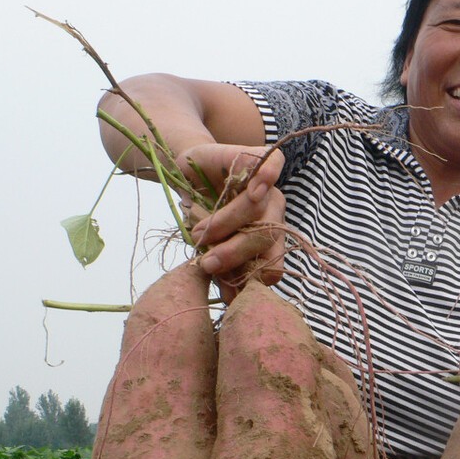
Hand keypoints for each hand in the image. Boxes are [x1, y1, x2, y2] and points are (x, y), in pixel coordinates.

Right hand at [180, 144, 287, 297]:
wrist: (186, 171)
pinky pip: (272, 165)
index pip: (273, 264)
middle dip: (237, 254)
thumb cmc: (201, 213)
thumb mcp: (210, 246)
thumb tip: (232, 300)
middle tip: (210, 264)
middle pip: (267, 237)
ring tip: (201, 233)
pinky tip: (255, 187)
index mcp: (267, 237)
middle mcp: (273, 212)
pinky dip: (267, 177)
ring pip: (259, 209)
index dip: (251, 278)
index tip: (225, 288)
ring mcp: (268, 185)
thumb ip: (224, 268)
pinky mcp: (258, 158)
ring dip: (228, 224)